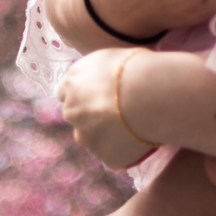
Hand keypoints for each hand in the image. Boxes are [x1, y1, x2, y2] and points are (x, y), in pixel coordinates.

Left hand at [58, 47, 161, 169]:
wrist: (149, 95)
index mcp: (71, 83)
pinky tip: (141, 137)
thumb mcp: (109, 58)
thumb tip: (105, 79)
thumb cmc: (135, 68)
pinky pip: (115, 154)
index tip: (101, 92)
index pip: (66, 91)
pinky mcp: (106, 157)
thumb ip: (98, 73)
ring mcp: (86, 138)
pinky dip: (125, 148)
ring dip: (107, 133)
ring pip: (94, 138)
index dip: (85, 92)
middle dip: (94, 115)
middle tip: (120, 109)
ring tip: (135, 124)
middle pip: (79, 116)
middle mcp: (72, 112)